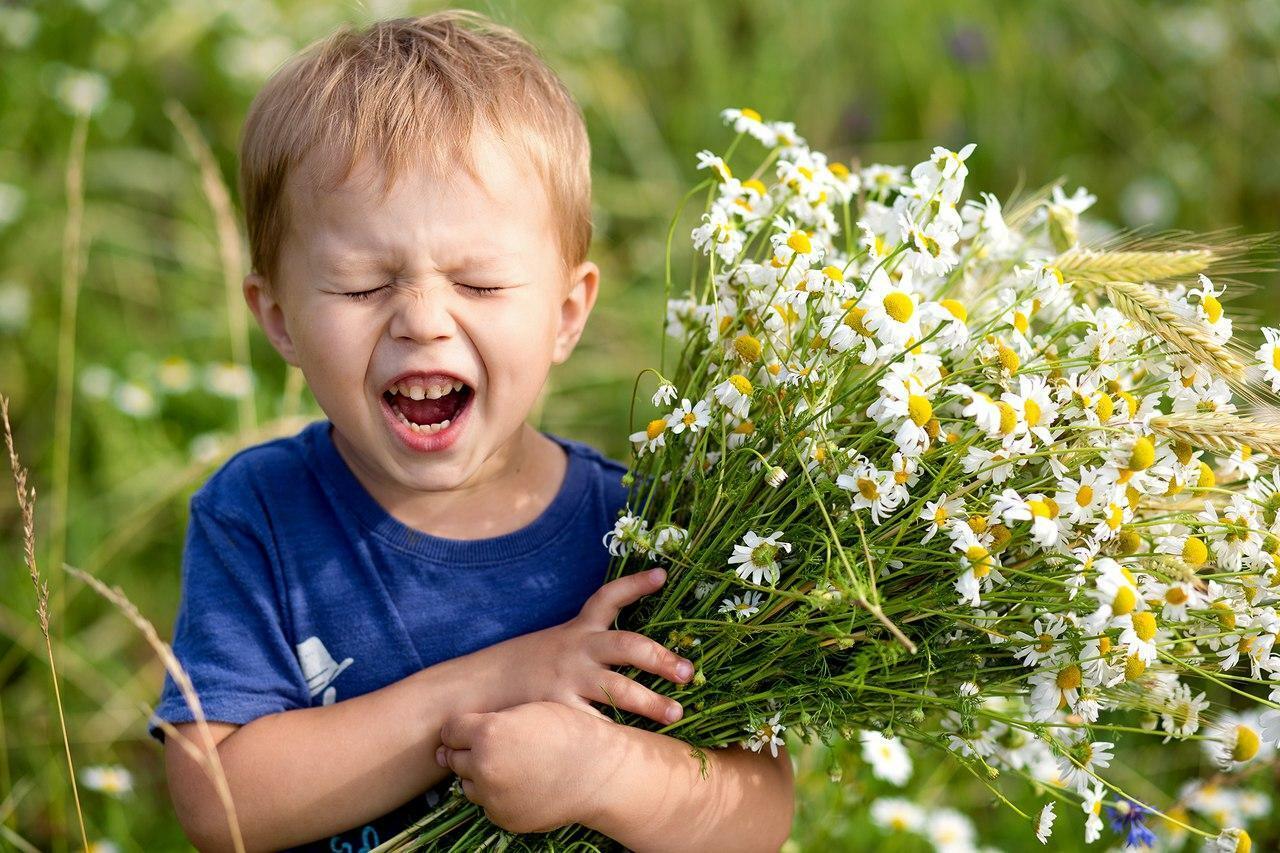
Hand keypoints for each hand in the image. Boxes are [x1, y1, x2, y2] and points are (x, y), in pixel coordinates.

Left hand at [436, 701, 618, 833]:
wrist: (599, 771)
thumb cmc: (567, 731)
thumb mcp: (527, 710)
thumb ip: (488, 719)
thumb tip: (446, 742)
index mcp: (488, 734)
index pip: (450, 730)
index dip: (464, 727)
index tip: (480, 726)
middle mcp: (484, 767)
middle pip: (454, 758)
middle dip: (470, 750)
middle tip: (501, 745)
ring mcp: (493, 797)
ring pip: (468, 783)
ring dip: (481, 774)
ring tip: (514, 764)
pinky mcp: (503, 818)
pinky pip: (487, 804)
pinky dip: (497, 794)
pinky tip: (522, 782)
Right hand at [478, 568, 692, 723]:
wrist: (482, 685)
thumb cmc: (529, 665)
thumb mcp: (559, 642)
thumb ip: (591, 642)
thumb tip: (636, 650)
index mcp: (579, 629)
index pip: (608, 597)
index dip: (635, 584)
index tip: (663, 574)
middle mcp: (577, 649)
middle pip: (627, 645)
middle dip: (660, 658)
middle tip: (687, 672)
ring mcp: (568, 679)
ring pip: (618, 688)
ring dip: (651, 703)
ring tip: (676, 714)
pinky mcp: (558, 708)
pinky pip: (592, 724)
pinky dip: (613, 734)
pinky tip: (632, 747)